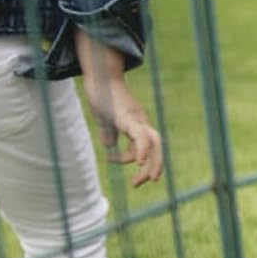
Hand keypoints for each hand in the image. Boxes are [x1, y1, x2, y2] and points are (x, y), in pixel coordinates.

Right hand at [74, 31, 162, 184]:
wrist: (98, 73)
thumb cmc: (101, 93)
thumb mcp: (104, 117)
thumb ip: (108, 131)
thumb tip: (108, 145)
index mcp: (138, 125)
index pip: (148, 148)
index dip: (139, 161)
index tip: (119, 168)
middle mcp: (142, 122)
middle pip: (157, 147)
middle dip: (153, 168)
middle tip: (141, 184)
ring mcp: (137, 119)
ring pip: (154, 144)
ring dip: (151, 164)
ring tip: (139, 181)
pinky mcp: (128, 116)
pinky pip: (140, 136)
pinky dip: (143, 149)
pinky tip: (138, 161)